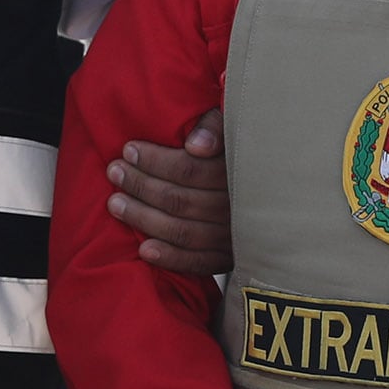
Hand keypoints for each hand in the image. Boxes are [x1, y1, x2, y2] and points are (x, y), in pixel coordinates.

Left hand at [107, 107, 230, 275]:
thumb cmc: (241, 152)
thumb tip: (195, 145)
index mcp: (238, 171)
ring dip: (143, 218)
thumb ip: (216, 126)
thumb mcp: (235, 126)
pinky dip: (170, 257)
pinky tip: (144, 248)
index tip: (129, 150)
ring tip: (115, 203)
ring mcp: (235, 236)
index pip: (189, 170)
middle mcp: (238, 207)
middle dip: (141, 185)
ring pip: (182, 231)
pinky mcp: (230, 258)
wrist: (273, 197)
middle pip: (180, 200)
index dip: (155, 160)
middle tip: (115, 172)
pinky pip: (198, 263)